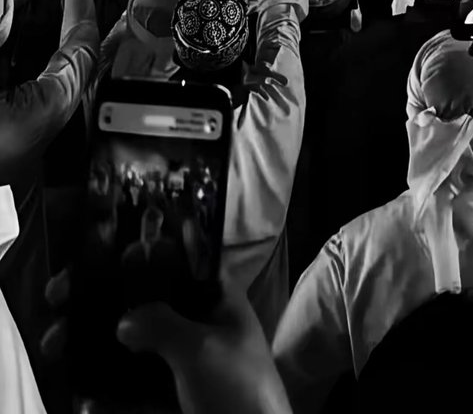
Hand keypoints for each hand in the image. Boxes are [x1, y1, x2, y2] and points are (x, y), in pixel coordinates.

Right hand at [42, 268, 291, 413]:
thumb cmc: (238, 390)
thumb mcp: (201, 349)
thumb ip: (161, 323)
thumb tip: (123, 320)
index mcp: (215, 300)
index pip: (178, 261)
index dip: (143, 253)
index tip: (102, 255)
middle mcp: (195, 326)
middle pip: (141, 301)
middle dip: (100, 299)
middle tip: (59, 297)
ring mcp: (177, 365)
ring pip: (126, 346)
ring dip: (88, 344)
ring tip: (55, 345)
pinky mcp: (165, 401)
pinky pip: (125, 392)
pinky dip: (101, 395)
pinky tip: (85, 400)